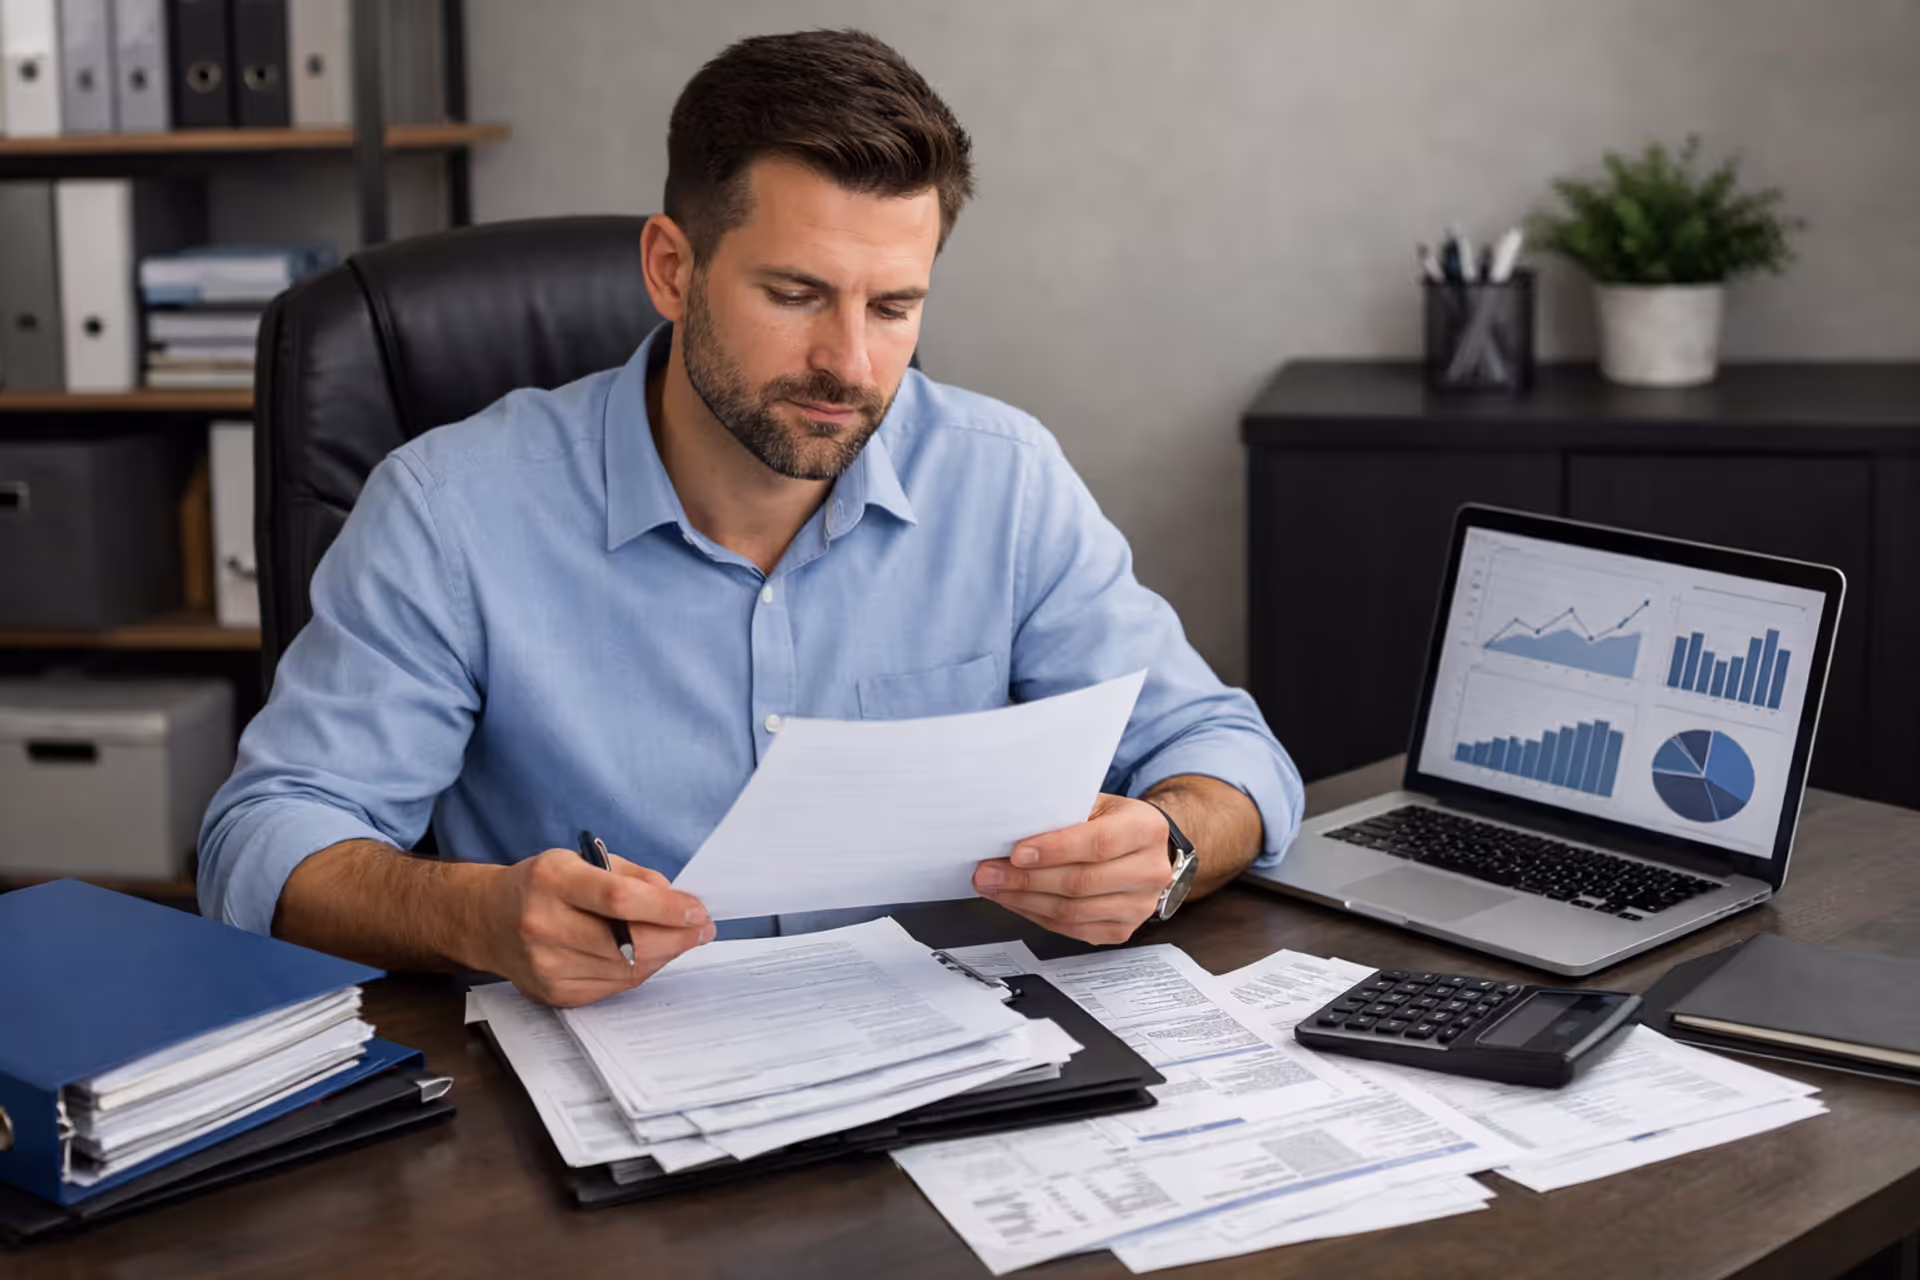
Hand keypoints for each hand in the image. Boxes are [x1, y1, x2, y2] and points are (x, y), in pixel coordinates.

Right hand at [472, 847, 713, 1006]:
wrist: (488, 919)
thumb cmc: (543, 885)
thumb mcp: (580, 861)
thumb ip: (632, 877)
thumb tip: (678, 903)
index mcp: (552, 881)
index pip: (619, 899)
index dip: (666, 908)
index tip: (696, 910)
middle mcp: (544, 924)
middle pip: (628, 942)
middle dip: (677, 937)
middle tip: (702, 928)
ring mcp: (546, 965)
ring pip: (626, 970)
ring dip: (665, 955)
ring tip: (682, 939)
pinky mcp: (554, 992)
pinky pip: (614, 987)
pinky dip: (641, 970)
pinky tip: (652, 954)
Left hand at [971, 793, 1172, 944]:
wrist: (1145, 848)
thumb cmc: (1114, 821)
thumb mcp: (1097, 803)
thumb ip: (1064, 813)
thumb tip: (1011, 829)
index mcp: (1146, 829)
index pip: (1099, 843)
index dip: (1055, 850)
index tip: (1016, 852)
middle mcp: (1150, 871)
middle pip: (1081, 882)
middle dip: (1026, 879)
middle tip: (988, 872)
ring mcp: (1139, 906)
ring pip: (1073, 911)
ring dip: (1025, 900)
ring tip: (994, 887)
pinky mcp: (1122, 930)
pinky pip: (1072, 930)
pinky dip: (1037, 916)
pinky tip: (1016, 901)